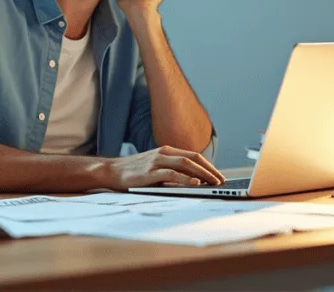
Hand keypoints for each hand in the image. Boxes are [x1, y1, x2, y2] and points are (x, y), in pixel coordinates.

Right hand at [101, 145, 225, 190]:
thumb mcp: (156, 168)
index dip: (209, 165)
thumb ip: (172, 171)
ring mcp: (157, 161)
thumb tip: (193, 182)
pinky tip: (195, 184)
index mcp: (167, 151)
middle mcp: (164, 153)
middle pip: (194, 158)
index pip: (194, 155)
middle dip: (210, 170)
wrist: (112, 171)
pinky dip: (185, 178)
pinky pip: (172, 173)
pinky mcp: (150, 172)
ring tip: (213, 183)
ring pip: (186, 164)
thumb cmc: (135, 172)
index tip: (219, 176)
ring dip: (202, 173)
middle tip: (222, 181)